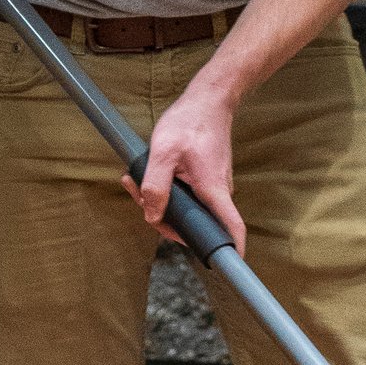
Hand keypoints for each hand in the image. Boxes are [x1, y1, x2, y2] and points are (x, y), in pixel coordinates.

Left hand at [132, 74, 244, 256]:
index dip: (231, 249)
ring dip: (160, 200)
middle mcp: (218, 192)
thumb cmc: (190, 122)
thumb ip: (155, 185)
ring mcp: (213, 187)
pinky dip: (167, 190)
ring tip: (134, 179)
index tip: (228, 264)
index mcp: (213, 190)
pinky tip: (150, 174)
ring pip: (186, 209)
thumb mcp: (163, 151)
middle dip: (161, 216)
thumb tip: (151, 215)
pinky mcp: (206, 180)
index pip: (231, 227)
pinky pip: (187, 196)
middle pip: (194, 223)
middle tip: (135, 191)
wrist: (209, 100)